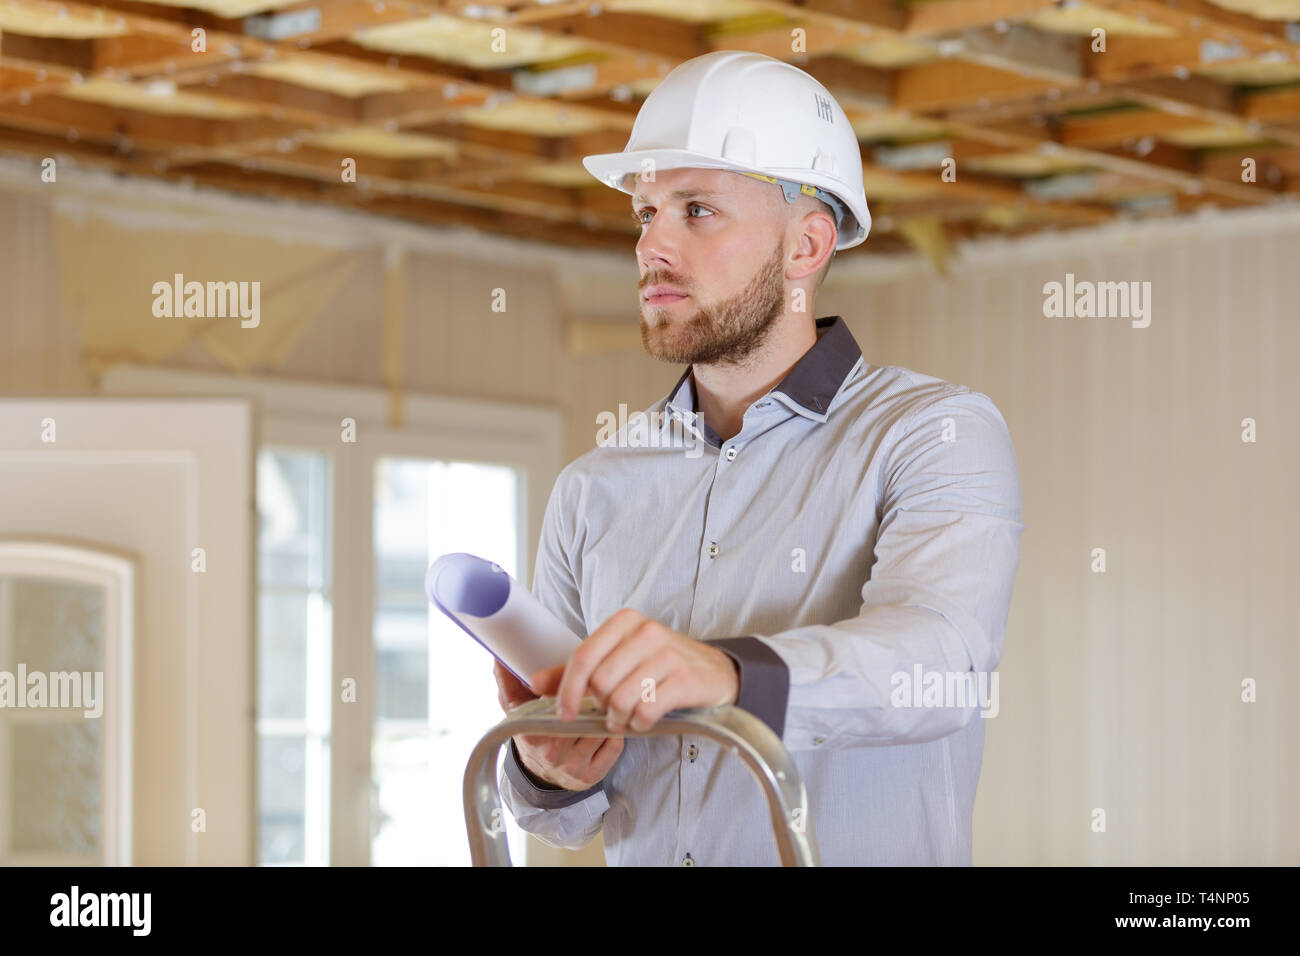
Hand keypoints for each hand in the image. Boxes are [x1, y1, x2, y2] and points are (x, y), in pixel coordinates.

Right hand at [493, 660, 623, 790]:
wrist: (539, 771)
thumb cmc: (532, 730)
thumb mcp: (515, 706)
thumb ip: (507, 680)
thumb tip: (499, 657)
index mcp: (532, 735)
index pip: (555, 707)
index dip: (570, 690)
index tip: (578, 677)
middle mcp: (552, 755)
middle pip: (581, 719)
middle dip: (592, 701)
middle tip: (599, 685)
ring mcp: (572, 768)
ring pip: (598, 731)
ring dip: (605, 714)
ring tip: (607, 701)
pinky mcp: (592, 776)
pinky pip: (613, 747)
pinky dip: (614, 733)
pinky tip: (608, 724)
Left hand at [532, 608, 740, 733]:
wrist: (717, 672)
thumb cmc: (662, 666)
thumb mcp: (619, 658)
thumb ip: (579, 670)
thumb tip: (535, 682)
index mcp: (625, 622)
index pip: (583, 657)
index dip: (566, 690)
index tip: (563, 713)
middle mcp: (646, 632)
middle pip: (600, 683)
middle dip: (600, 707)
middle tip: (612, 712)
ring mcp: (668, 654)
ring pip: (620, 699)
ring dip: (620, 719)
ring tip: (628, 717)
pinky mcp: (685, 679)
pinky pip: (646, 710)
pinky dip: (640, 723)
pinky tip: (645, 719)